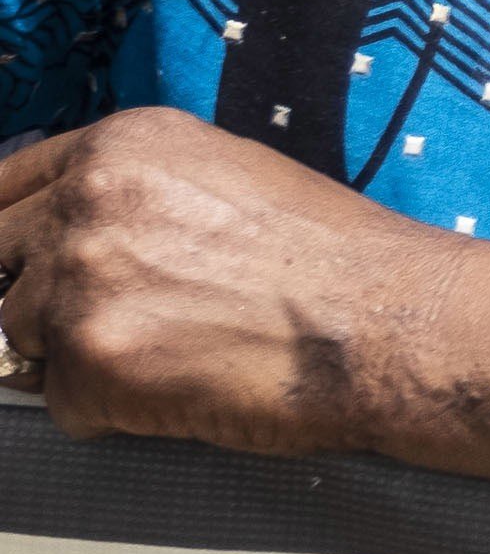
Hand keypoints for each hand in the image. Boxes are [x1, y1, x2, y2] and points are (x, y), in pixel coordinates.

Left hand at [0, 110, 457, 456]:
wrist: (386, 320)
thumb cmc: (328, 252)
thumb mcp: (226, 175)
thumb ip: (132, 190)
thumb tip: (65, 233)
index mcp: (121, 146)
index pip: (0, 186)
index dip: (7, 231)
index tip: (14, 259)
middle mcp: (85, 204)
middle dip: (33, 293)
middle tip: (115, 314)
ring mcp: (77, 285)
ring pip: (19, 336)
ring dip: (74, 353)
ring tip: (167, 349)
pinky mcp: (84, 365)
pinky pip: (56, 401)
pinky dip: (106, 407)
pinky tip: (178, 385)